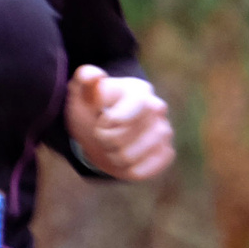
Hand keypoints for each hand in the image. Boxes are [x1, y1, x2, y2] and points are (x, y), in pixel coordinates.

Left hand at [65, 67, 173, 181]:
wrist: (103, 129)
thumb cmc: (92, 108)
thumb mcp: (82, 92)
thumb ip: (83, 78)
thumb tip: (94, 75)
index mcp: (139, 90)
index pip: (121, 117)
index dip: (107, 124)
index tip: (100, 120)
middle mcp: (158, 108)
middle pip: (121, 140)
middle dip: (104, 140)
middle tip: (104, 133)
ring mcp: (165, 131)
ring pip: (128, 158)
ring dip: (113, 155)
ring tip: (113, 145)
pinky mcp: (166, 152)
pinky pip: (141, 171)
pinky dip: (126, 169)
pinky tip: (126, 158)